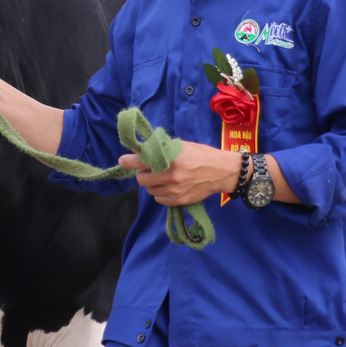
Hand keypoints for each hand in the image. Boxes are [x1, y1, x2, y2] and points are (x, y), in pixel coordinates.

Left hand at [120, 140, 242, 207]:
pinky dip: (160, 193)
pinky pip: (159, 199)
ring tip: (163, 177)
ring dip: (152, 184)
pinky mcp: (179, 200)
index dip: (129, 161)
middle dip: (143, 174)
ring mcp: (175, 190)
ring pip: (150, 190)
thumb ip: (161, 149)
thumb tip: (140, 150)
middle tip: (150, 170)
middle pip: (142, 179)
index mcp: (171, 158)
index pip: (141, 161)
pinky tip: (169, 186)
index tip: (123, 161)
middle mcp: (171, 175)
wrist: (222, 171)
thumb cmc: (201, 155)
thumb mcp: (181, 146)